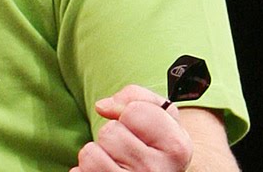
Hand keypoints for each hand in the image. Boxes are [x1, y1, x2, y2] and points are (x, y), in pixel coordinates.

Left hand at [70, 84, 192, 171]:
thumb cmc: (156, 146)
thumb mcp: (160, 116)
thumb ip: (136, 97)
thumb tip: (102, 106)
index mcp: (175, 147)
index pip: (133, 111)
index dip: (129, 114)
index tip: (139, 127)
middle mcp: (156, 171)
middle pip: (109, 132)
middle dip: (113, 136)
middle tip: (128, 151)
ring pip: (91, 153)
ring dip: (98, 154)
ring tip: (116, 163)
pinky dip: (86, 171)